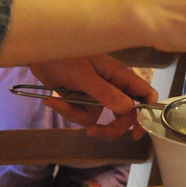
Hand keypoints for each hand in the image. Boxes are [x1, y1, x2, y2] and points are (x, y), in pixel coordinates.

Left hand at [29, 55, 156, 138]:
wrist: (38, 55)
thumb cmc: (64, 55)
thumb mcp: (84, 74)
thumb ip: (105, 91)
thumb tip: (128, 109)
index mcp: (118, 74)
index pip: (144, 93)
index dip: (147, 112)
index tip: (138, 131)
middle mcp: (112, 86)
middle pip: (125, 114)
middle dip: (111, 127)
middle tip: (95, 131)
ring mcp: (96, 95)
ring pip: (99, 119)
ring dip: (78, 116)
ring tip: (59, 103)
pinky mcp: (81, 101)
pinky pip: (81, 117)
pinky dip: (67, 111)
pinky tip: (52, 100)